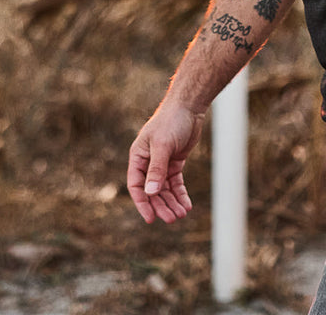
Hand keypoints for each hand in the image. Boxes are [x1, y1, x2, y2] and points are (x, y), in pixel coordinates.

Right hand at [127, 100, 203, 224]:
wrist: (189, 106)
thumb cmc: (171, 121)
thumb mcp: (162, 145)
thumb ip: (156, 169)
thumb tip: (151, 193)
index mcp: (138, 157)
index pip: (136, 185)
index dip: (142, 203)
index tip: (150, 218)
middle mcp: (148, 162)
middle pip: (152, 190)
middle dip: (162, 206)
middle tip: (172, 219)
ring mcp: (162, 162)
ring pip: (165, 189)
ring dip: (172, 202)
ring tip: (181, 214)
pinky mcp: (175, 162)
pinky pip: (175, 182)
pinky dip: (180, 194)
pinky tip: (186, 204)